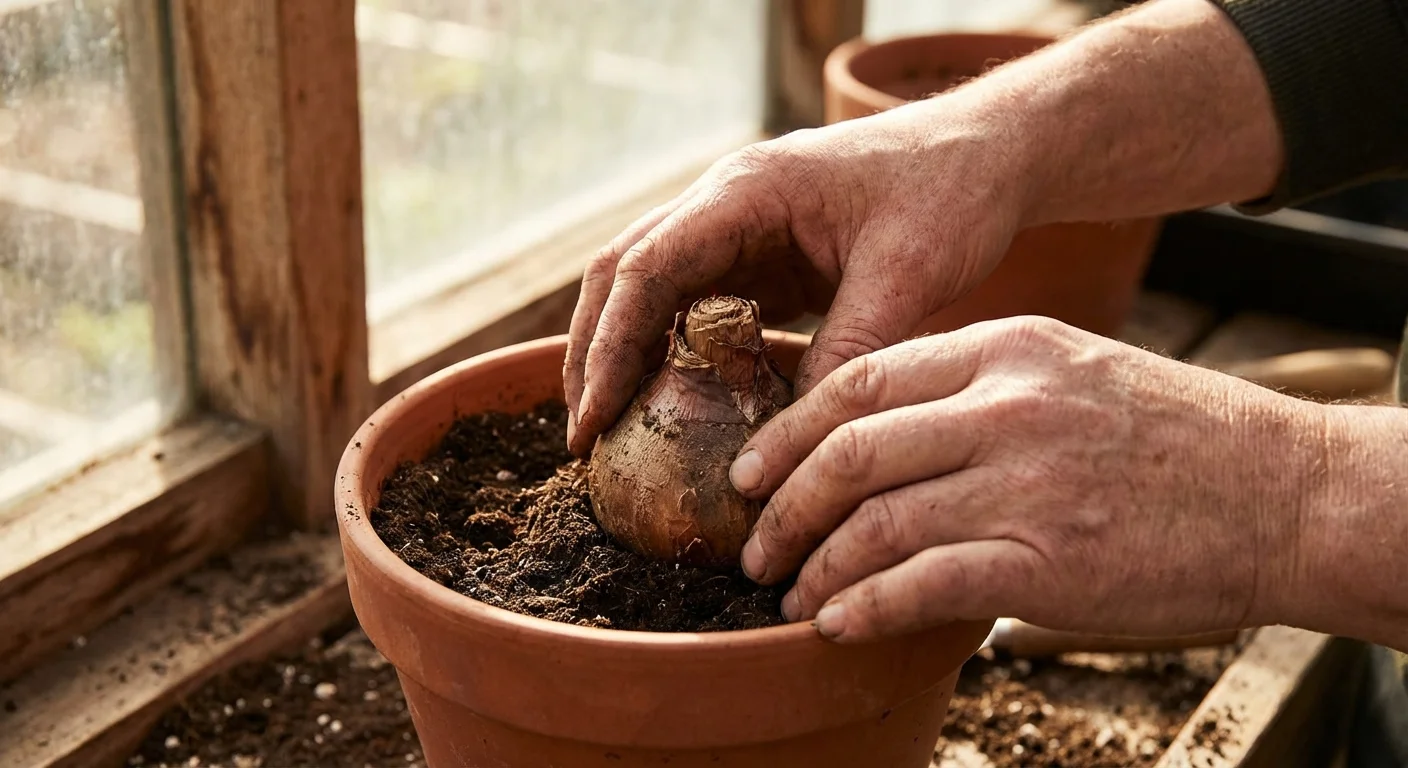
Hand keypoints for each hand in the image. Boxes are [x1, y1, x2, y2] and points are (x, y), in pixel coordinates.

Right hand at [562, 97, 1036, 455]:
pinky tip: (671, 408)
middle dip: (593, 354)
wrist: (989, 154)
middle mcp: (726, 202)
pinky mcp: (760, 256)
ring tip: (609, 431)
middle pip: (623, 274)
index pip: (646, 268)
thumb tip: (795, 439)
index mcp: (747, 190)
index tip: (593, 419)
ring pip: (650, 289)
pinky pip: (695, 305)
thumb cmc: (952, 193)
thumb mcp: (907, 275)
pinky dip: (671, 353)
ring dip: (623, 354)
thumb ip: (849, 348)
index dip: (608, 346)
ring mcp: (738, 227)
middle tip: (581, 437)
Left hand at [733, 316, 1328, 643]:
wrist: (1285, 494)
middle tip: (753, 542)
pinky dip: (864, 605)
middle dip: (782, 502)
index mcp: (1008, 347)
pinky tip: (836, 622)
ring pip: (875, 520)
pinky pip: (921, 583)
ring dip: (815, 564)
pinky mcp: (1047, 561)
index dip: (789, 428)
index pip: (861, 379)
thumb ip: (980, 389)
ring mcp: (1027, 482)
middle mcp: (1008, 406)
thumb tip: (883, 435)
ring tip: (789, 594)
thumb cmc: (1174, 439)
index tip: (751, 469)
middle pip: (851, 448)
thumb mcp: (1073, 371)